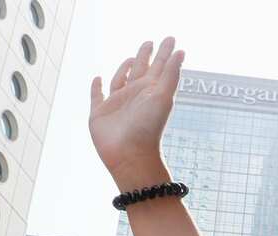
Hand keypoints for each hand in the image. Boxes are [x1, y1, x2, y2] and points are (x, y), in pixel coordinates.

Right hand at [89, 38, 183, 188]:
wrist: (130, 154)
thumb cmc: (149, 126)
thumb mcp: (163, 96)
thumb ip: (171, 73)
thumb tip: (181, 51)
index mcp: (151, 90)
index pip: (160, 66)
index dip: (165, 52)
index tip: (170, 38)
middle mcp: (135, 95)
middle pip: (141, 69)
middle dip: (145, 56)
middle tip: (149, 42)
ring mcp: (117, 104)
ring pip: (121, 80)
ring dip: (124, 69)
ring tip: (130, 59)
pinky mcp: (99, 113)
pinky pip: (97, 96)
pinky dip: (96, 87)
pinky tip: (98, 79)